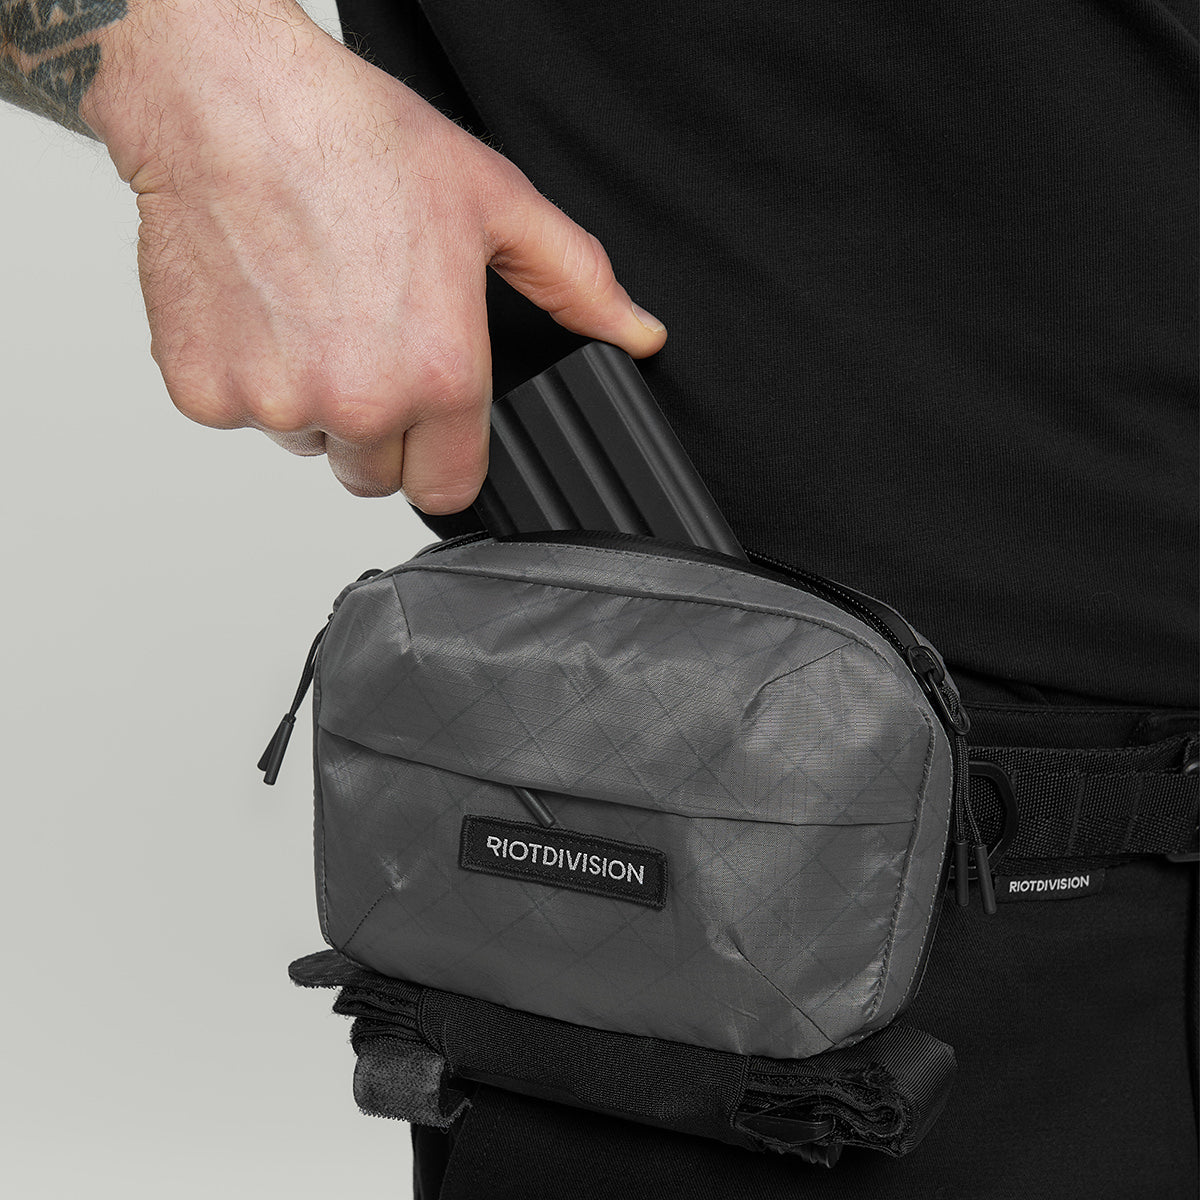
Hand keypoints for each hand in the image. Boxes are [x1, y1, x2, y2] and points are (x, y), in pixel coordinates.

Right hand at [82, 0, 665, 510]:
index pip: (448, 491)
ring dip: (312, 399)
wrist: (230, 102)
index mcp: (438, 375)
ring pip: (308, 442)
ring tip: (313, 308)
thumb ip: (575, 282)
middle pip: (374, 475)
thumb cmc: (355, 141)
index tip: (432, 429)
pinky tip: (263, 305)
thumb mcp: (496, 203)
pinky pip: (239, 413)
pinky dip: (245, 374)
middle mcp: (359, 402)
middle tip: (367, 338)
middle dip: (376, 427)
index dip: (443, 459)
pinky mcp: (204, 392)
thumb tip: (635, 331)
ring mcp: (276, 402)